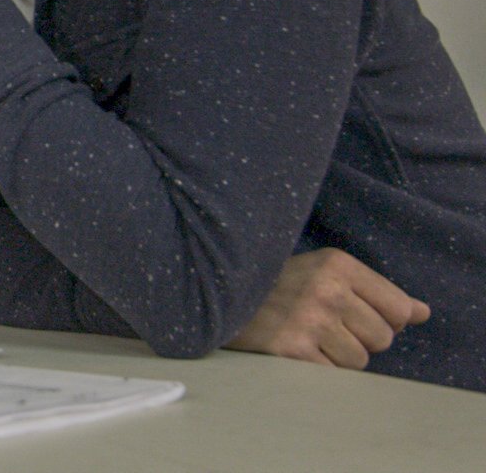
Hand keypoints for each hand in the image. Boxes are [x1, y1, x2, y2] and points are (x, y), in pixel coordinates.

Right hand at [226, 248, 430, 368]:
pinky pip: (333, 374)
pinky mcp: (290, 348)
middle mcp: (326, 289)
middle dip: (360, 339)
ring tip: (309, 337)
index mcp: (337, 264)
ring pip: (360, 360)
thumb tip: (423, 313)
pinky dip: (318, 368)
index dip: (383, 319)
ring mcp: (308, 320)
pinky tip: (296, 348)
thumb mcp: (325, 272)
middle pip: (382, 338)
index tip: (355, 314)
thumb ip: (376, 291)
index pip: (399, 308)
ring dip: (338, 357)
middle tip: (325, 325)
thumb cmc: (276, 284)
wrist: (215, 292)